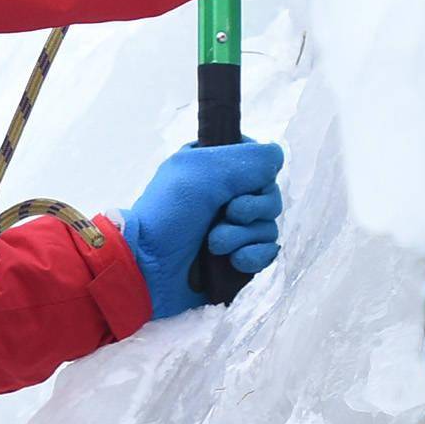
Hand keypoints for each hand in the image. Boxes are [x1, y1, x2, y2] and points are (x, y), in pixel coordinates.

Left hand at [124, 139, 285, 307]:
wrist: (146, 267)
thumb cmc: (168, 213)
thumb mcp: (204, 169)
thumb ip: (249, 158)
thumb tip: (278, 156)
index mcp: (215, 168)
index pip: (259, 163)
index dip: (258, 174)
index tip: (242, 181)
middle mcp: (226, 197)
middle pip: (270, 196)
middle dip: (253, 208)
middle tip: (228, 214)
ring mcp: (232, 230)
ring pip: (268, 227)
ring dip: (243, 236)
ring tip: (214, 244)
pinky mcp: (236, 260)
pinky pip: (266, 254)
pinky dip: (253, 257)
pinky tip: (234, 261)